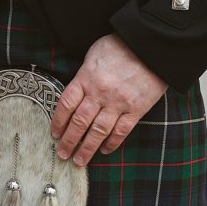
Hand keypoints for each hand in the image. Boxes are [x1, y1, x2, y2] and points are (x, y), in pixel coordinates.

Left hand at [51, 34, 167, 165]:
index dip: (58, 122)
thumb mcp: (93, 55)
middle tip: (63, 154)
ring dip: (87, 148)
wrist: (151, 44)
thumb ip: (84, 74)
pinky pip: (122, 130)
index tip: (55, 134)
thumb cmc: (120, 46)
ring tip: (79, 160)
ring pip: (98, 131)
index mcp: (85, 78)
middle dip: (69, 141)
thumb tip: (77, 90)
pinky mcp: (137, 108)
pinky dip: (112, 142)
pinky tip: (105, 150)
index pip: (66, 105)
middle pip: (79, 122)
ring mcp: (118, 102)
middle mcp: (99, 93)